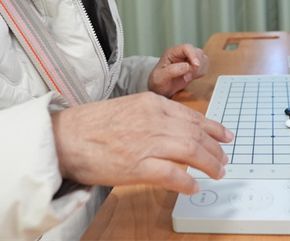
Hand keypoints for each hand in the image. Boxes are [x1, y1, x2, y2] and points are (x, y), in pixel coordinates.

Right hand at [51, 92, 232, 193]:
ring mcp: (146, 142)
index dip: (213, 127)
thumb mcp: (128, 107)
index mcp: (151, 103)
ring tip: (217, 172)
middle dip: (215, 149)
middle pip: (197, 134)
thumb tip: (176, 131)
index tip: (225, 136)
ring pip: (191, 151)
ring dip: (209, 164)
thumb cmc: (90, 125)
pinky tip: (194, 187)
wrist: (64, 137)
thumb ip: (153, 116)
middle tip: (224, 160)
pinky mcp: (137, 166)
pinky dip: (187, 182)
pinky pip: (173, 174)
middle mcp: (153, 119)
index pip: (192, 115)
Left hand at [147, 43, 208, 97]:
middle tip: (187, 77)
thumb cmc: (158, 82)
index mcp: (172, 53)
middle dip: (196, 66)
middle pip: (197, 52)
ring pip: (203, 59)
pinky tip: (193, 77)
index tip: (196, 65)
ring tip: (188, 78)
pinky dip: (202, 72)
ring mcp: (189, 59)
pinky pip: (205, 66)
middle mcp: (182, 54)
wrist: (161, 89)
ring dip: (199, 70)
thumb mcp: (160, 78)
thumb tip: (186, 66)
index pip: (186, 48)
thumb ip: (171, 71)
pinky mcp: (194, 66)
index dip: (193, 55)